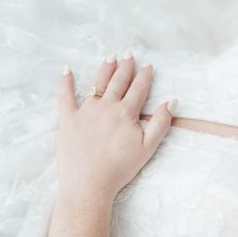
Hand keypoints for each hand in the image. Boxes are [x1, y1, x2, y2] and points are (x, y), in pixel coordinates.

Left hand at [56, 53, 171, 200]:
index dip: (144, 76)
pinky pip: (65, 96)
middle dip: (125, 67)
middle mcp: (106, 107)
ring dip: (105, 69)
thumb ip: (161, 123)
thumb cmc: (120, 168)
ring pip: (97, 84)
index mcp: (126, 113)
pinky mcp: (68, 119)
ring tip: (110, 57)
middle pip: (118, 82)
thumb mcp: (148, 148)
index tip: (148, 65)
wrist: (89, 182)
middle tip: (129, 54)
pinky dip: (66, 82)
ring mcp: (85, 111)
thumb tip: (171, 101)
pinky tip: (67, 70)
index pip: (138, 89)